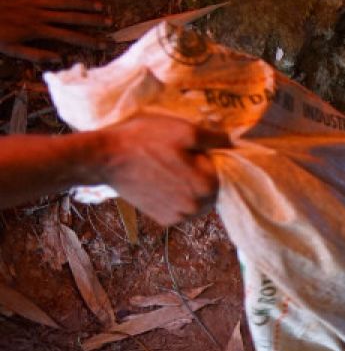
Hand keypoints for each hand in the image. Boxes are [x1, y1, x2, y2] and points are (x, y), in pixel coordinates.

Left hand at [0, 0, 109, 61]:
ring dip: (82, 3)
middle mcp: (39, 14)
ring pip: (63, 1)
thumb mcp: (11, 49)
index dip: (89, 40)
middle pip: (71, 17)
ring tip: (99, 6)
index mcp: (38, 30)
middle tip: (109, 23)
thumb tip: (58, 58)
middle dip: (92, 20)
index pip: (69, 36)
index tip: (104, 43)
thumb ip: (35, 54)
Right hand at [96, 116, 229, 226]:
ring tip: (169, 169)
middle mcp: (197, 208)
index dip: (210, 157)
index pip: (224, 171)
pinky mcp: (163, 220)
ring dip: (190, 187)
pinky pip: (181, 208)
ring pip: (197, 200)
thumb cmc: (145, 140)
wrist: (105, 158)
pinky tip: (162, 182)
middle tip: (179, 158)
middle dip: (203, 174)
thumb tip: (232, 142)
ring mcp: (179, 217)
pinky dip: (177, 197)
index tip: (192, 149)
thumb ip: (215, 138)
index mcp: (208, 186)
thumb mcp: (185, 130)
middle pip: (212, 188)